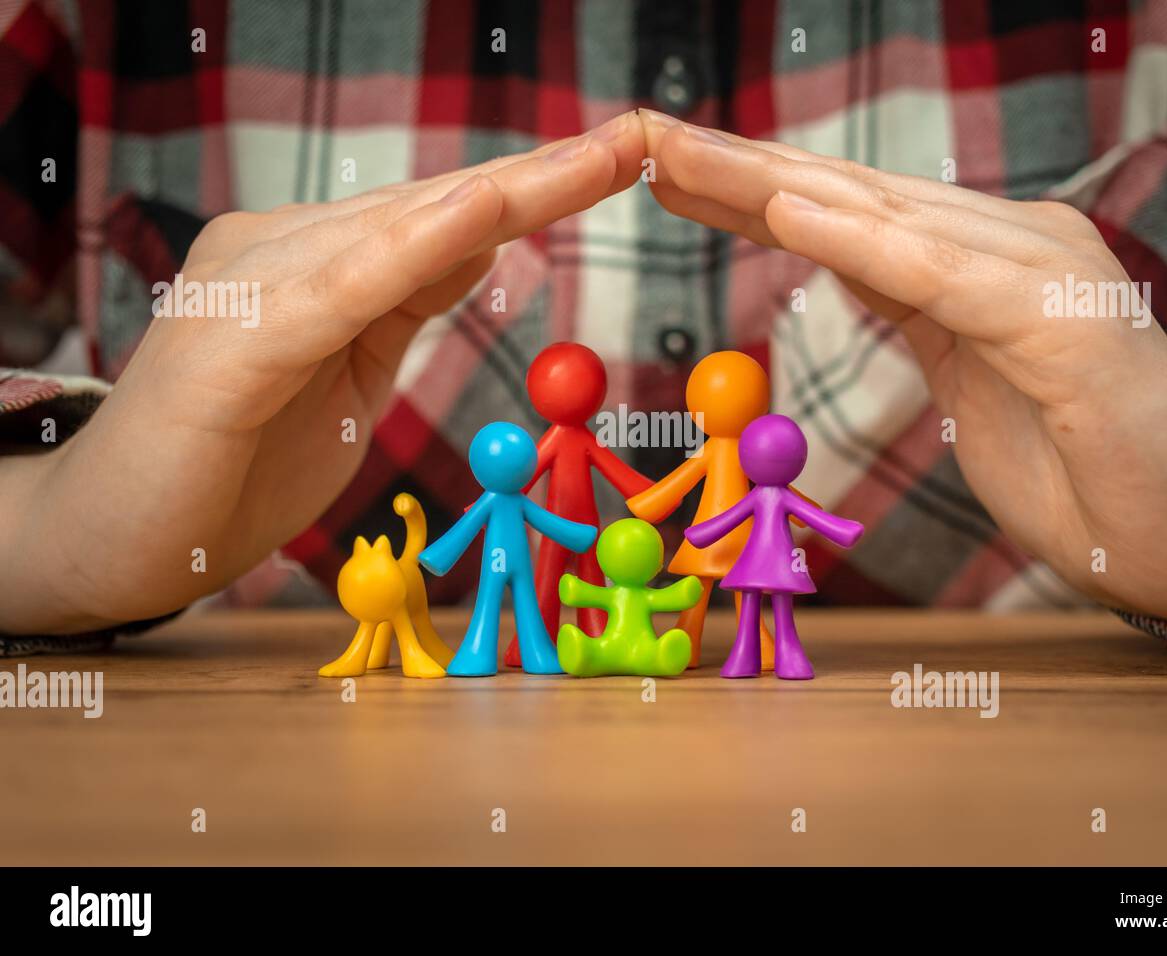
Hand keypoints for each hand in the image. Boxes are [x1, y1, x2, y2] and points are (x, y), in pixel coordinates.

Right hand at [2, 114, 645, 631]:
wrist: (118, 538)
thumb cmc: (235, 463)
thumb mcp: (350, 373)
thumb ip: (403, 302)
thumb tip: (481, 237)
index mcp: (307, 257)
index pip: (434, 214)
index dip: (529, 187)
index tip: (614, 159)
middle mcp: (274, 246)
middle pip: (428, 205)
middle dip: (538, 176)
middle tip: (632, 140)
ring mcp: (247, 284)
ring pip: (396, 229)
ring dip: (505, 194)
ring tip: (597, 159)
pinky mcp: (231, 344)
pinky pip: (340, 290)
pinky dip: (416, 251)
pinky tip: (485, 215)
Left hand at [641, 112, 1166, 629]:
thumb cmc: (1090, 475)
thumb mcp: (972, 383)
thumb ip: (920, 314)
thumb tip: (849, 264)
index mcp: (980, 266)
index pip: (846, 216)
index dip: (752, 194)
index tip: (668, 178)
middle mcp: (1009, 248)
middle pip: (849, 199)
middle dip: (740, 173)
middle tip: (644, 142)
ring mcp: (1041, 275)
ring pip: (882, 217)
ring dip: (772, 187)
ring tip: (681, 158)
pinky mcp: (1063, 321)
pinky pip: (942, 277)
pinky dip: (862, 244)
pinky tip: (789, 212)